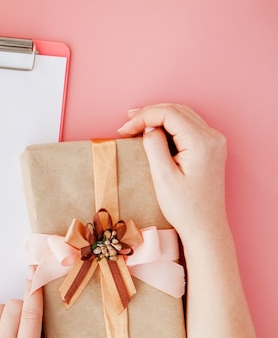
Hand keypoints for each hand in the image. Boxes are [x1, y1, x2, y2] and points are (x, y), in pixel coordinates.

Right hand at [117, 103, 227, 240]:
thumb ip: (154, 146)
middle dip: (149, 113)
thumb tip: (148, 128)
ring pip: (183, 116)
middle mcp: (212, 136)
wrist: (205, 227)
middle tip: (126, 123)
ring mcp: (214, 141)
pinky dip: (169, 126)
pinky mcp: (210, 148)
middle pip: (177, 110)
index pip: (169, 114)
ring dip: (159, 117)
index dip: (143, 117)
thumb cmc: (184, 207)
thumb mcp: (163, 177)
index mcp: (202, 142)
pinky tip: (154, 132)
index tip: (124, 130)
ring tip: (136, 123)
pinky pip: (188, 127)